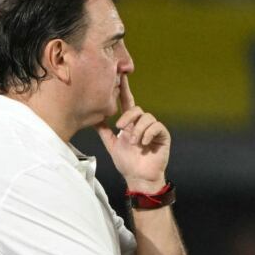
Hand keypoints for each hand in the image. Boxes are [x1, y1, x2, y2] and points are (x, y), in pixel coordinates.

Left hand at [98, 76, 170, 192]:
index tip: (120, 76)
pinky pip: (157, 126)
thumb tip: (92, 117)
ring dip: (138, 130)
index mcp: (130, 124)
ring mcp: (153, 130)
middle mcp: (142, 124)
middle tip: (121, 128)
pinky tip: (144, 143)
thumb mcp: (112, 144)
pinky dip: (149, 133)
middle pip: (136, 109)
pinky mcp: (163, 136)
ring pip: (146, 117)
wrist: (139, 178)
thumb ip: (103, 130)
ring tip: (134, 143)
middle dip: (128, 117)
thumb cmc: (127, 163)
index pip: (127, 102)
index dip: (124, 89)